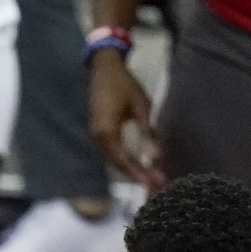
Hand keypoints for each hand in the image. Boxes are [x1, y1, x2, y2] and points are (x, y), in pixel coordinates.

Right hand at [88, 50, 164, 187]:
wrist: (104, 69)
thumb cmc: (124, 84)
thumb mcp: (141, 106)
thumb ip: (147, 132)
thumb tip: (155, 156)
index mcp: (107, 131)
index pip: (123, 160)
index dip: (138, 173)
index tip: (154, 182)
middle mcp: (97, 137)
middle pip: (116, 163)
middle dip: (135, 174)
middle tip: (155, 182)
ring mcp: (95, 135)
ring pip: (112, 160)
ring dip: (129, 169)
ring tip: (148, 176)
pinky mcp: (97, 132)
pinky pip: (109, 152)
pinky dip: (122, 160)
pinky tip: (135, 163)